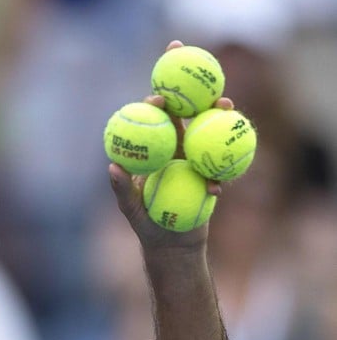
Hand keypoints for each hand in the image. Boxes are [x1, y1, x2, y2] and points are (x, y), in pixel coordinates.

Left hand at [109, 40, 231, 252]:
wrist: (171, 245)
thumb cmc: (146, 224)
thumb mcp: (130, 208)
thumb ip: (121, 189)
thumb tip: (112, 167)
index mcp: (157, 153)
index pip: (157, 123)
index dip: (158, 106)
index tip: (158, 97)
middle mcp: (178, 153)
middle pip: (190, 121)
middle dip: (202, 101)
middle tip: (212, 94)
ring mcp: (197, 164)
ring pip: (211, 138)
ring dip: (222, 121)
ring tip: (228, 108)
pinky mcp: (212, 180)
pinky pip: (220, 173)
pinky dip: (219, 177)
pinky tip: (216, 185)